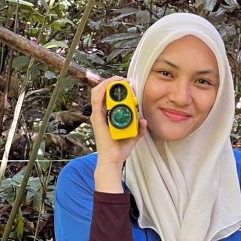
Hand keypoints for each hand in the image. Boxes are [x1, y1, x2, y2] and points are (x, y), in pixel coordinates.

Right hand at [90, 77, 146, 191]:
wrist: (112, 160)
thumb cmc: (119, 149)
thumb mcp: (133, 136)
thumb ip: (139, 128)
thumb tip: (144, 120)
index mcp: (106, 116)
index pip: (107, 96)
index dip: (115, 87)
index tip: (127, 84)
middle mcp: (100, 114)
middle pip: (101, 91)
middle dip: (112, 82)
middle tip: (124, 80)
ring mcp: (97, 116)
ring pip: (97, 92)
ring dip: (107, 83)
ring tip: (119, 79)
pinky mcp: (97, 118)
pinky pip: (97, 99)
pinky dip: (102, 90)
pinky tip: (110, 85)